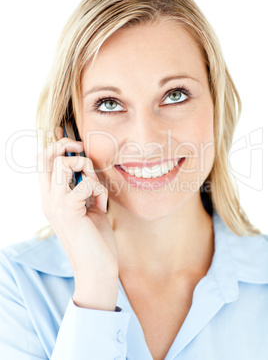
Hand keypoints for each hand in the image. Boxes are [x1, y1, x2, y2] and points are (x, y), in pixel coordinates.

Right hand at [36, 127, 118, 309]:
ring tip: (96, 190)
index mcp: (51, 199)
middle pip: (47, 156)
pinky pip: (86, 183)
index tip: (74, 144)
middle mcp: (48, 200)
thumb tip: (88, 165)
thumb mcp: (89, 207)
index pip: (42, 163)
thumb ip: (85, 187)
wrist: (97, 269)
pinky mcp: (68, 210)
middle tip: (82, 150)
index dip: (55, 146)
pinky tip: (102, 206)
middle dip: (68, 146)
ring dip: (87, 169)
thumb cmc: (96, 239)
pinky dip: (99, 191)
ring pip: (64, 164)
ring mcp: (55, 205)